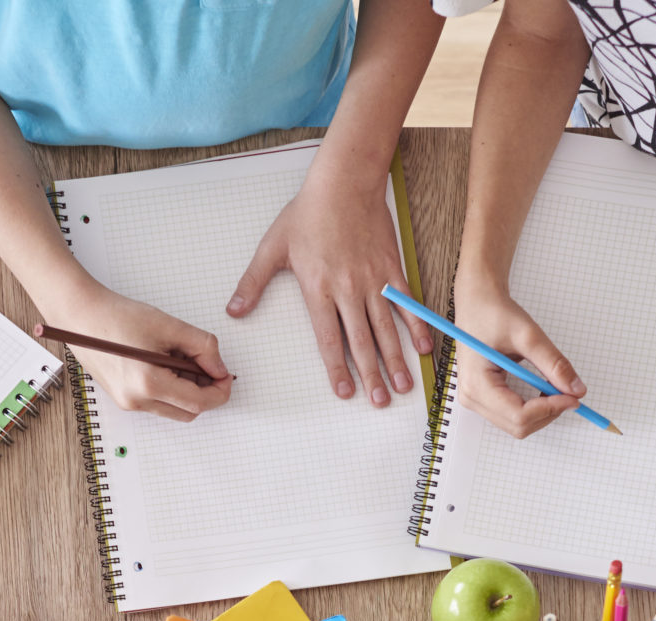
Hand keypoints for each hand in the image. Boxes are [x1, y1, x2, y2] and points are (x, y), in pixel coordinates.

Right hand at [50, 283, 232, 422]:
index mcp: (148, 384)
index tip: (226, 376)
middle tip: (208, 364)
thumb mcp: (168, 326)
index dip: (219, 391)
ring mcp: (128, 403)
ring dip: (187, 390)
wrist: (81, 315)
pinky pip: (158, 403)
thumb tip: (219, 368)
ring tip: (180, 357)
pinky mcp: (123, 399)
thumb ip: (202, 347)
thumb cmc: (117, 317)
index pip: (198, 402)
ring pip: (174, 409)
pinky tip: (165, 362)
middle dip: (205, 392)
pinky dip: (170, 388)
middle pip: (188, 412)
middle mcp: (136, 401)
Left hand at [228, 172, 431, 409]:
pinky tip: (423, 348)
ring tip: (403, 387)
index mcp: (318, 289)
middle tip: (379, 403)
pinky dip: (416, 326)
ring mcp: (373, 280)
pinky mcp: (391, 268)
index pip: (328, 339)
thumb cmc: (307, 213)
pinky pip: (406, 303)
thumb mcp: (272, 248)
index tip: (345, 392)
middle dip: (371, 376)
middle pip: (361, 342)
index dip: (337, 368)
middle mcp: (347, 290)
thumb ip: (253, 283)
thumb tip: (233, 311)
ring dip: (396, 360)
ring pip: (386, 328)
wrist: (344, 182)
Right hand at [442, 272, 581, 439]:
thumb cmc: (494, 313)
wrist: (477, 302)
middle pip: (518, 426)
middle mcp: (472, 398)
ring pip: (517, 425)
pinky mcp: (483, 398)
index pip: (519, 415)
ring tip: (555, 388)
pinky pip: (512, 416)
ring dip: (542, 412)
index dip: (550, 409)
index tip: (573, 396)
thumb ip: (553, 364)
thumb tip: (576, 389)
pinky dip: (534, 408)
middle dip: (548, 413)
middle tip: (569, 393)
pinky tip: (543, 389)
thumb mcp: (528, 335)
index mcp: (477, 384)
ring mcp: (476, 400)